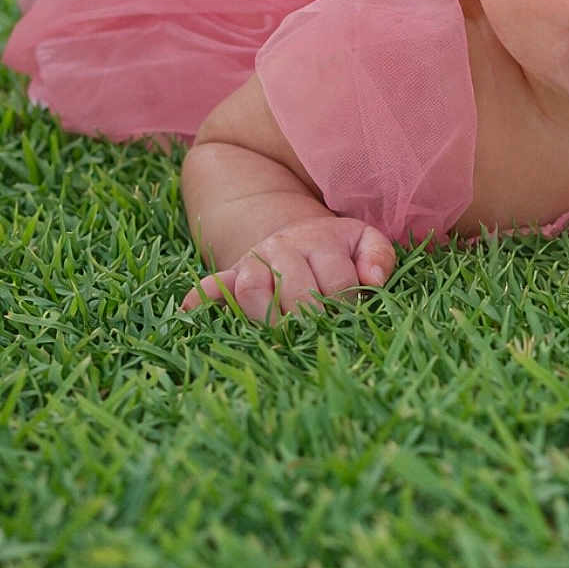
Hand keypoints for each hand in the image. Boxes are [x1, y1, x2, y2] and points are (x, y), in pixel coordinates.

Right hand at [181, 216, 395, 322]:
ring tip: (283, 335)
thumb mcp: (365, 241)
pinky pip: (212, 284)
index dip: (348, 304)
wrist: (296, 233)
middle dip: (313, 318)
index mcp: (322, 241)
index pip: (339, 283)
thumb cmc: (339, 248)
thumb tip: (374, 280)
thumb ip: (378, 255)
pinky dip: (200, 297)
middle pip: (298, 293)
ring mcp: (255, 261)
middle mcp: (284, 249)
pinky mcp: (233, 275)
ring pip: (254, 291)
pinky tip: (190, 311)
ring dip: (268, 318)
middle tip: (319, 329)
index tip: (350, 312)